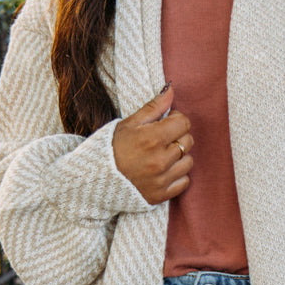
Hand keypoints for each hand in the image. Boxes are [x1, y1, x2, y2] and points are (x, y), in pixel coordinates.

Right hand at [112, 83, 194, 203]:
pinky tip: (163, 171)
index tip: (164, 123)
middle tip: (161, 139)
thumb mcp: (129, 123)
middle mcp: (160, 160)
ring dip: (179, 157)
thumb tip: (172, 89)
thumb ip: (153, 107)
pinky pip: (184, 182)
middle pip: (188, 141)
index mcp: (152, 138)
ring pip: (189, 162)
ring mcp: (161, 179)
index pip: (184, 123)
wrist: (96, 178)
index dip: (175, 120)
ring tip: (162, 155)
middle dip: (177, 136)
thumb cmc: (112, 147)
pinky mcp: (161, 195)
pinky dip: (177, 176)